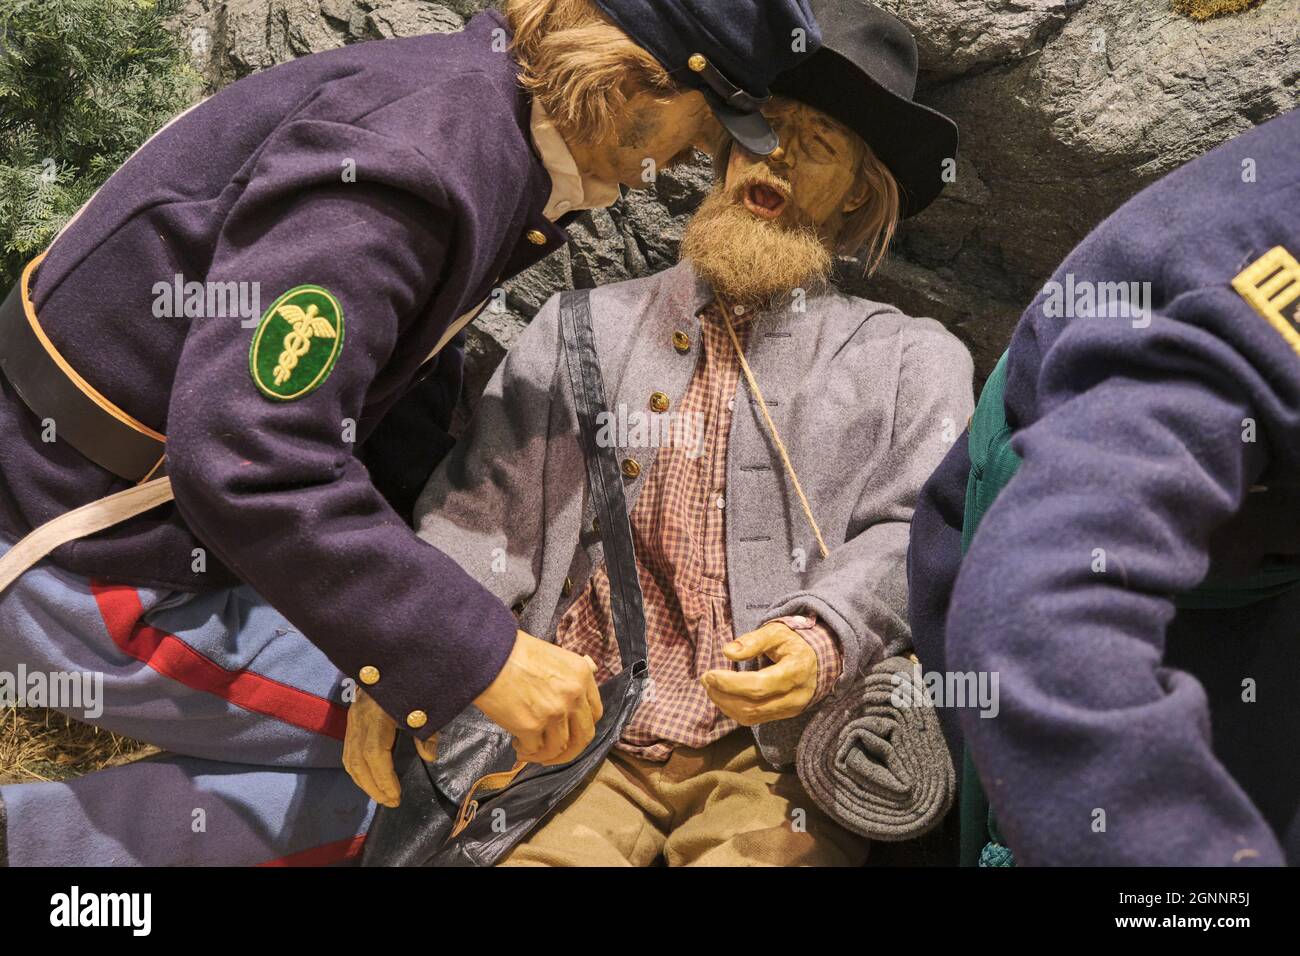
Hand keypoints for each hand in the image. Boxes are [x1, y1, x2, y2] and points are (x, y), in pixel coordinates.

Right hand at [343, 688, 437, 807]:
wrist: (386, 660)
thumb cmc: (409, 683)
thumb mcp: (422, 705)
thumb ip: (427, 731)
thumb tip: (430, 757)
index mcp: (378, 713)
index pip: (374, 753)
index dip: (384, 777)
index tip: (396, 794)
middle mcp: (360, 719)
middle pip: (359, 761)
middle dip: (374, 786)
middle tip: (391, 802)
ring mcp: (352, 720)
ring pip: (350, 759)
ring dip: (365, 783)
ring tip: (382, 796)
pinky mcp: (350, 721)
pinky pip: (348, 753)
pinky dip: (358, 771)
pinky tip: (370, 781)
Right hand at [473, 630, 602, 765]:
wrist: (487, 654)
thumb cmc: (514, 653)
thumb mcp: (554, 657)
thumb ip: (570, 677)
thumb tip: (581, 689)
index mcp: (582, 676)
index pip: (595, 714)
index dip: (582, 729)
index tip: (570, 735)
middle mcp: (573, 695)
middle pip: (583, 736)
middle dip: (569, 752)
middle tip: (553, 755)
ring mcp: (554, 712)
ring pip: (559, 748)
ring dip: (544, 755)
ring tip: (529, 750)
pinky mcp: (531, 726)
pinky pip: (535, 750)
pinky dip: (527, 753)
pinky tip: (518, 745)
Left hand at [701, 621, 817, 724]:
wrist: (818, 659)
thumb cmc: (795, 643)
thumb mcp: (777, 632)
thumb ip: (753, 640)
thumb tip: (728, 652)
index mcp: (795, 671)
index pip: (759, 686)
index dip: (730, 683)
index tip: (710, 674)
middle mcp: (795, 696)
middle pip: (752, 705)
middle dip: (723, 695)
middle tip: (706, 679)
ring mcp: (791, 709)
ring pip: (751, 716)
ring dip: (725, 705)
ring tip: (711, 687)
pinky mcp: (784, 715)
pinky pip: (755, 719)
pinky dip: (734, 710)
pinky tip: (724, 696)